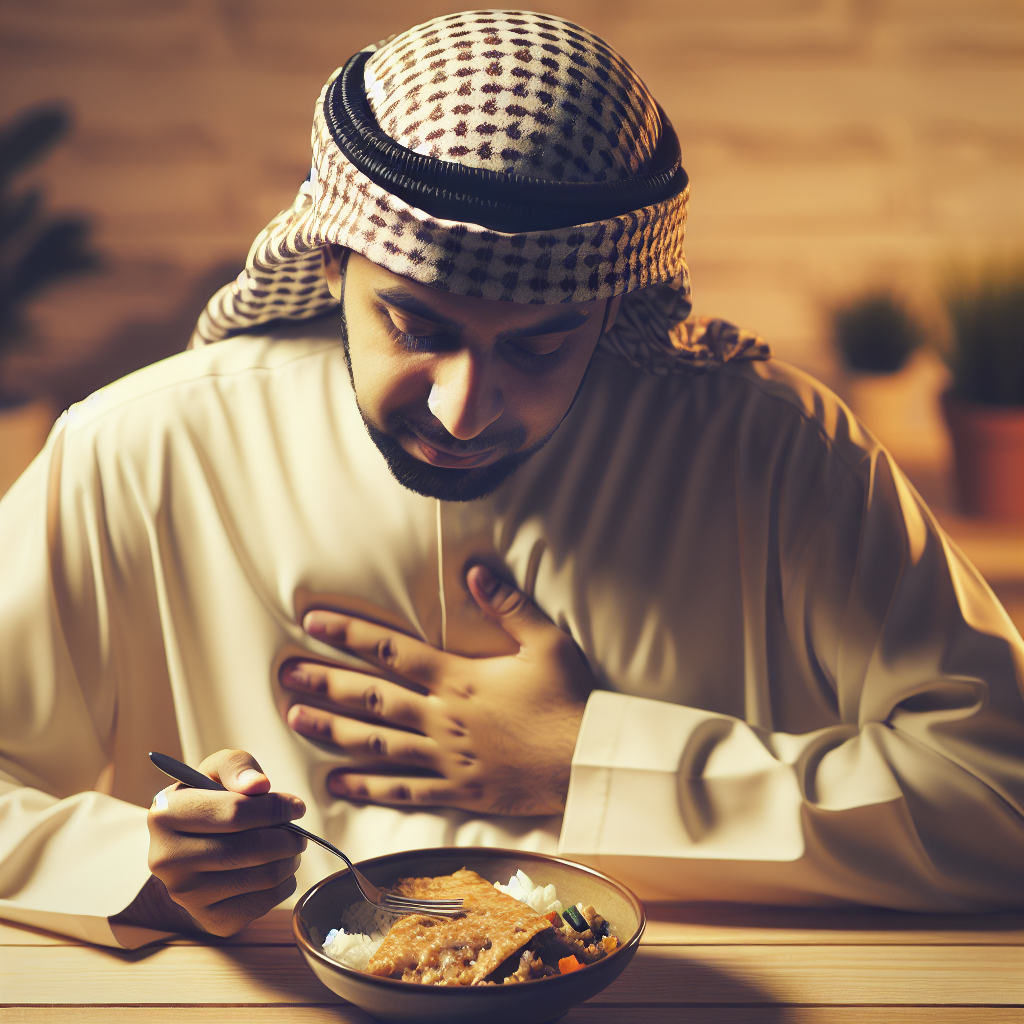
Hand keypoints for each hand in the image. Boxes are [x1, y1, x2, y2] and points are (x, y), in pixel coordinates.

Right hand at [114, 749, 306, 936]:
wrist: (189, 848)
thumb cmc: (209, 800)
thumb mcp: (217, 770)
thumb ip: (238, 767)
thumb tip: (259, 785)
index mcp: (165, 814)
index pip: (236, 813)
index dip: (275, 808)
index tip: (295, 806)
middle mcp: (166, 859)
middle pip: (252, 849)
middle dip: (288, 837)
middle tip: (297, 832)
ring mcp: (185, 894)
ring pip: (264, 877)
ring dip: (290, 860)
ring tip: (288, 847)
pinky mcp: (209, 920)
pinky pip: (265, 902)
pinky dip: (284, 883)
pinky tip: (274, 868)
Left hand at [281, 565, 592, 815]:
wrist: (587, 762)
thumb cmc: (569, 699)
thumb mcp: (546, 642)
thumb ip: (508, 605)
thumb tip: (473, 569)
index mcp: (458, 678)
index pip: (392, 650)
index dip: (350, 634)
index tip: (313, 623)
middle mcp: (442, 716)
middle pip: (371, 697)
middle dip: (324, 683)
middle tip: (285, 674)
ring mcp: (445, 757)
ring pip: (376, 742)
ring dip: (333, 730)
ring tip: (295, 720)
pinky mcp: (456, 790)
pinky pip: (402, 790)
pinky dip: (367, 787)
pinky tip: (336, 783)